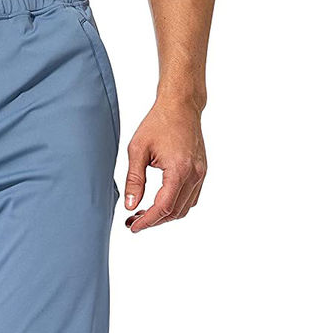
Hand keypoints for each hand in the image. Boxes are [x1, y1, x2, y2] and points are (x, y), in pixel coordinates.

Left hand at [123, 101, 207, 232]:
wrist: (181, 106)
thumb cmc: (158, 123)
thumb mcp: (137, 150)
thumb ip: (134, 180)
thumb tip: (130, 206)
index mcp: (178, 170)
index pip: (163, 207)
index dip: (147, 221)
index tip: (133, 227)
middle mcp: (194, 174)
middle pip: (175, 212)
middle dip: (154, 221)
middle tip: (133, 220)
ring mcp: (201, 173)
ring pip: (184, 208)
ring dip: (165, 215)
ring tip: (144, 213)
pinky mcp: (202, 171)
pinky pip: (191, 197)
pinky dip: (176, 205)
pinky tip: (159, 202)